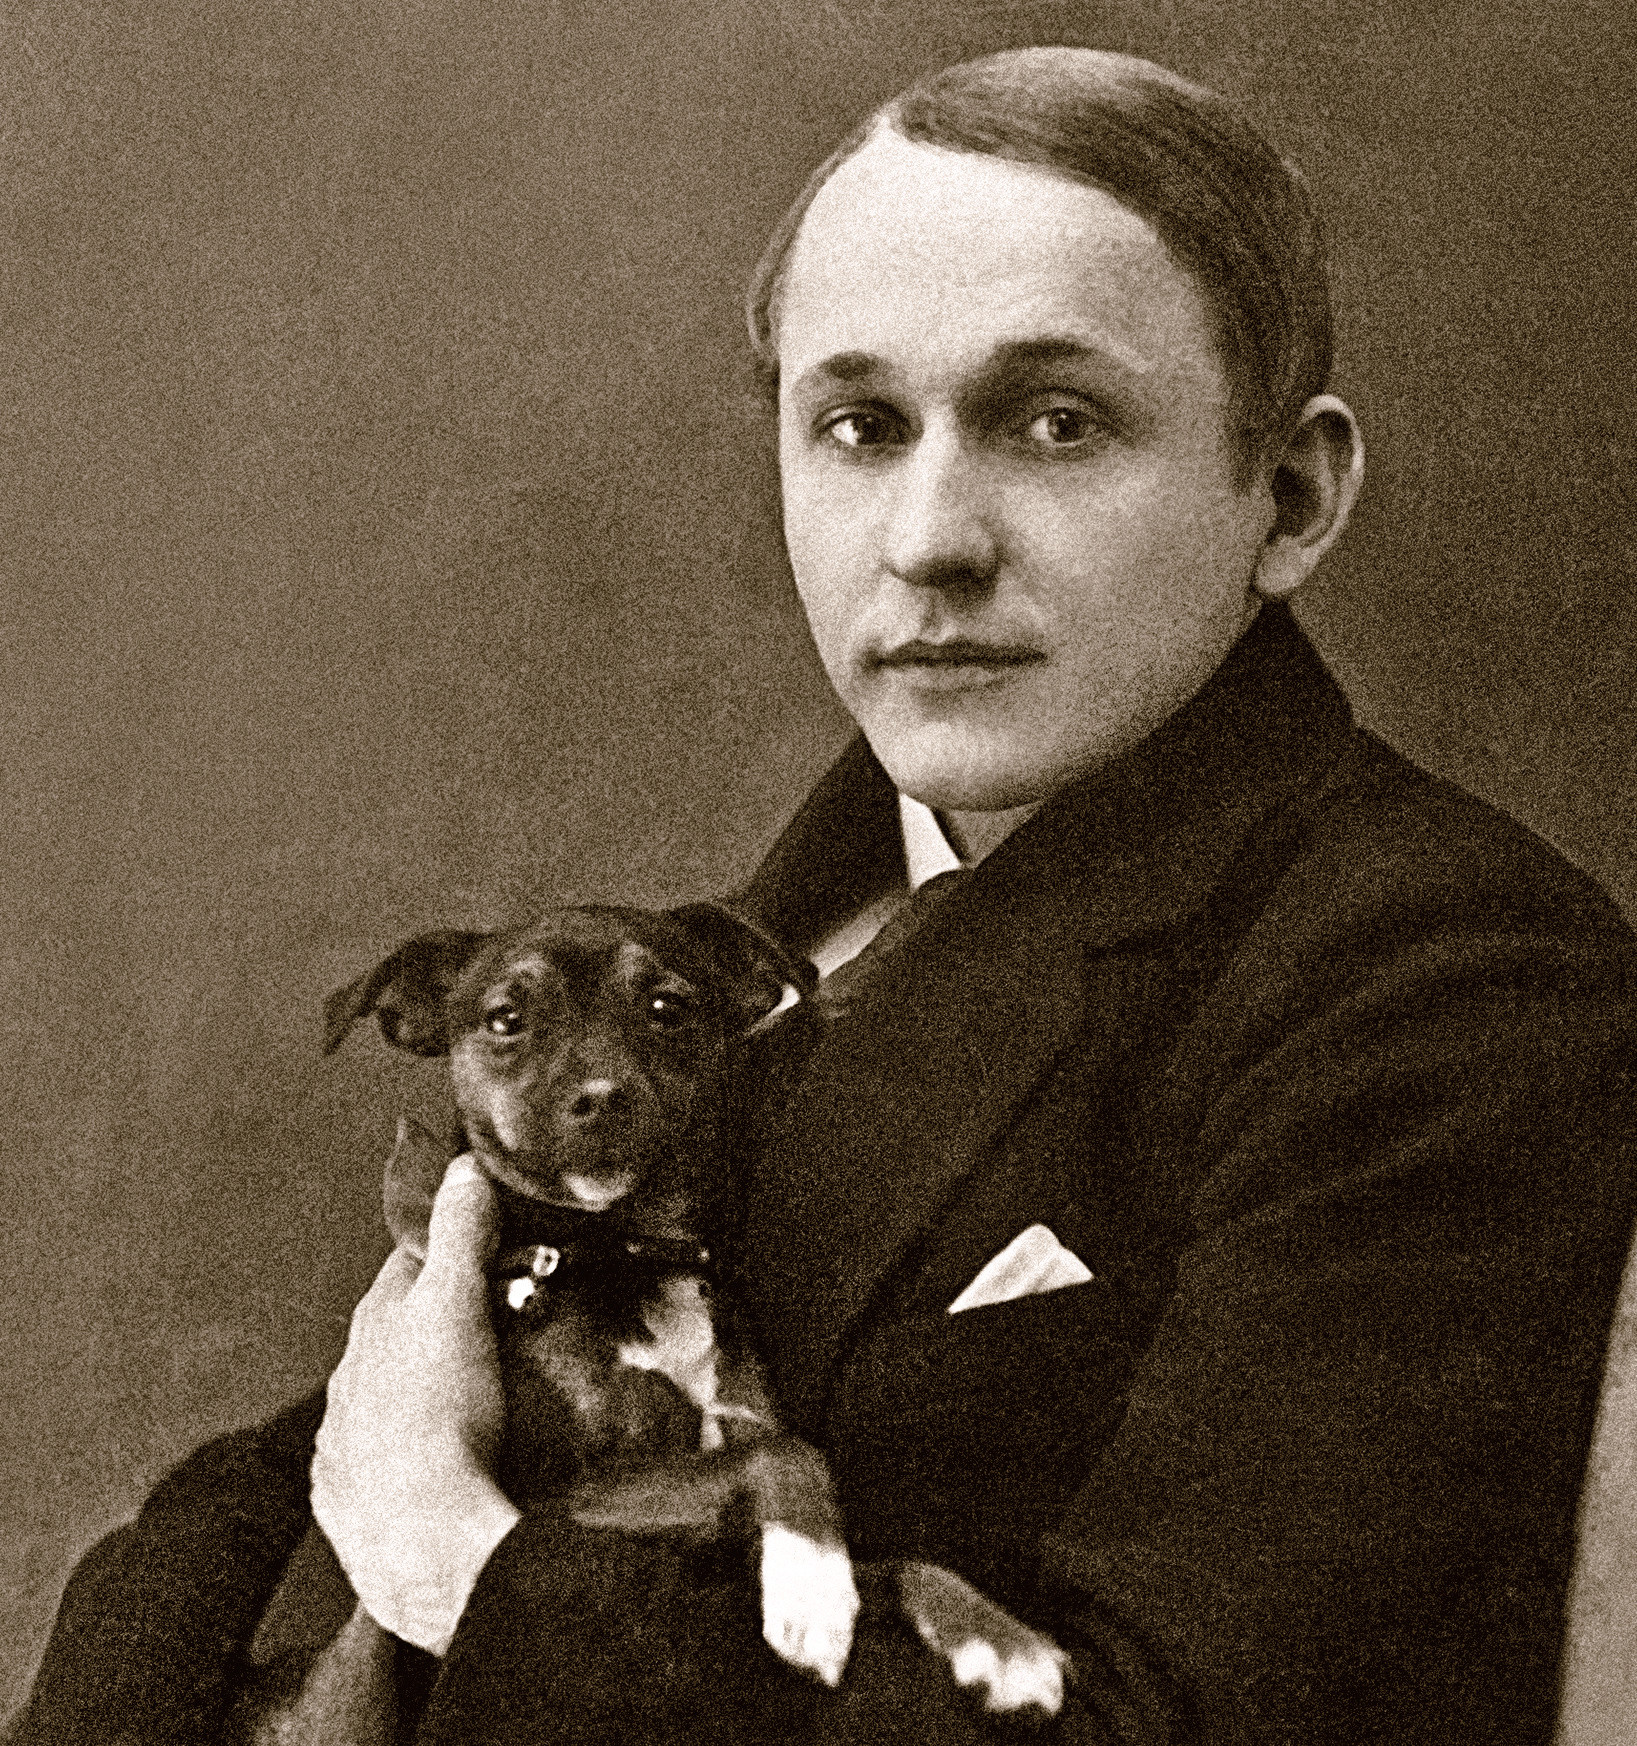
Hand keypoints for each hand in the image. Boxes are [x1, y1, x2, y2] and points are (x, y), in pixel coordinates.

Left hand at [311, 1153, 521, 1654]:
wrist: (422, 1546)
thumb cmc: (442, 1419)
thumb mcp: (459, 1307)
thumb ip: (461, 1233)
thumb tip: (461, 1167)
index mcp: (373, 1322)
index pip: (411, 1259)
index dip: (453, 1246)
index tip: (494, 1245)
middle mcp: (348, 1377)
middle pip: (399, 1329)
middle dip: (443, 1320)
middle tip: (506, 1322)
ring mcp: (344, 1443)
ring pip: (387, 1395)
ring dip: (424, 1388)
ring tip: (482, 1397)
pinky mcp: (351, 1503)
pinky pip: (380, 1461)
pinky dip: (409, 1452)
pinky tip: (443, 1462)